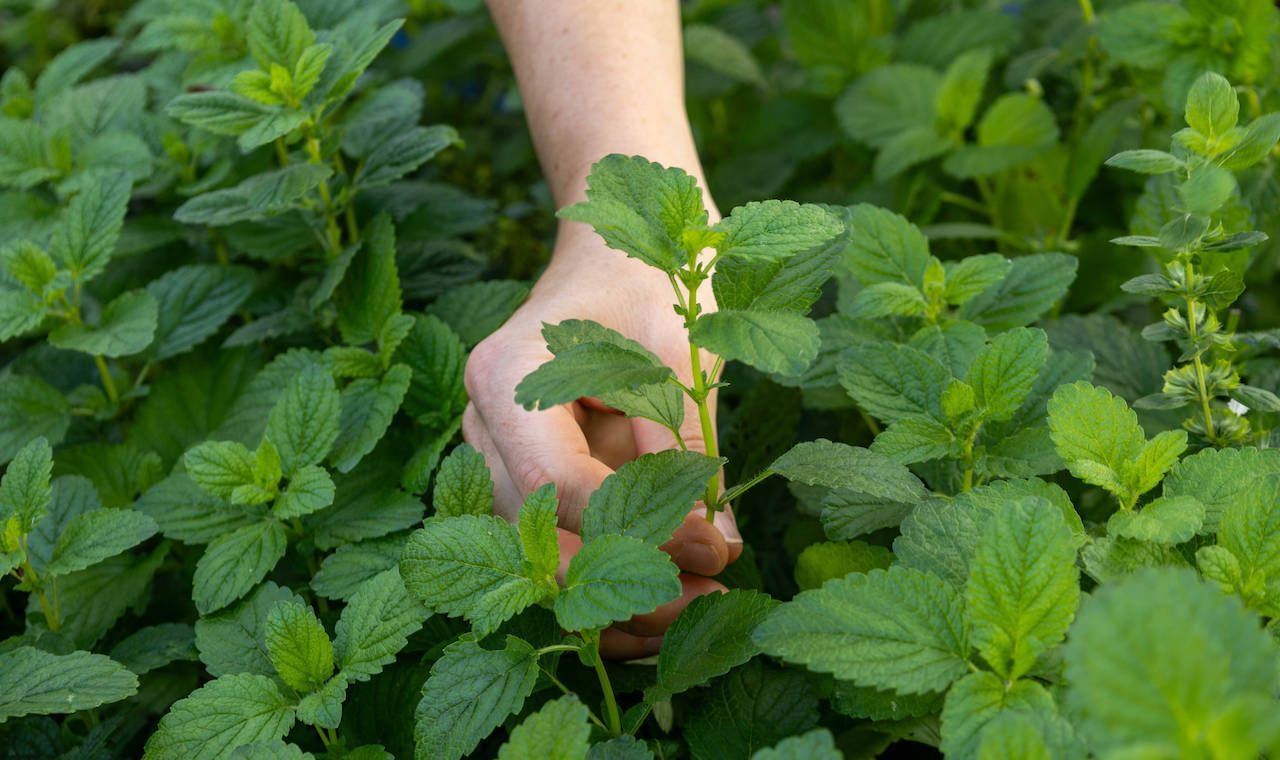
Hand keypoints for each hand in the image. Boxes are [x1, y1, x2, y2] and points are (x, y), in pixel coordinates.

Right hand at [463, 222, 741, 657]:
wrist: (611, 247)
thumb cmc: (649, 279)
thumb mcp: (680, 350)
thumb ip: (688, 445)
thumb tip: (716, 546)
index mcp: (508, 375)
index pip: (562, 484)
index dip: (641, 529)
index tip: (714, 551)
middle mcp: (481, 422)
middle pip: (539, 536)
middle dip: (624, 585)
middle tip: (709, 604)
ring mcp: (489, 451)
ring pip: (536, 556)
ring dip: (611, 598)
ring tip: (694, 612)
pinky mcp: (514, 473)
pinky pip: (547, 544)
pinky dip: (600, 580)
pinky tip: (660, 602)